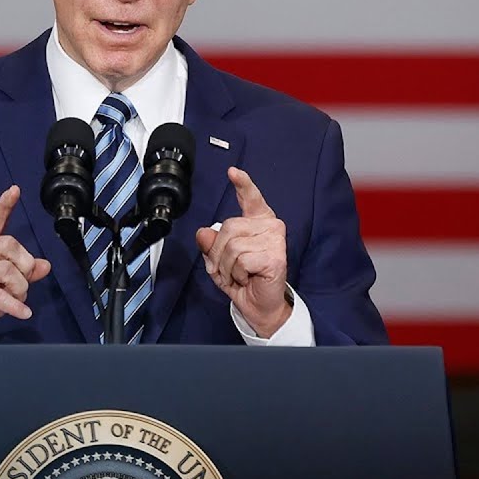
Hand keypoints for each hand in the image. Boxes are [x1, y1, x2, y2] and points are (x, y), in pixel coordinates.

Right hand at [0, 186, 51, 344]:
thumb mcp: (6, 283)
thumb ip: (25, 271)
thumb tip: (45, 265)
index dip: (4, 205)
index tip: (14, 190)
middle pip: (8, 244)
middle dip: (24, 264)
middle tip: (24, 281)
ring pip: (7, 271)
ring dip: (20, 289)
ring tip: (17, 299)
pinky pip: (0, 295)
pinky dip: (16, 306)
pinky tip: (23, 312)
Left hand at [196, 167, 290, 337]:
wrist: (259, 306)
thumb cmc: (244, 280)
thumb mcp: (219, 260)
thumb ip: (211, 243)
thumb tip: (203, 233)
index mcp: (258, 221)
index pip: (251, 198)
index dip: (243, 184)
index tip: (233, 172)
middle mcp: (270, 226)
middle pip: (228, 227)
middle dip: (219, 253)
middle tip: (230, 269)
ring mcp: (275, 240)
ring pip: (232, 246)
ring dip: (227, 267)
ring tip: (239, 275)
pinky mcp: (275, 256)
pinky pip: (240, 260)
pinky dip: (237, 274)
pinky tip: (248, 278)